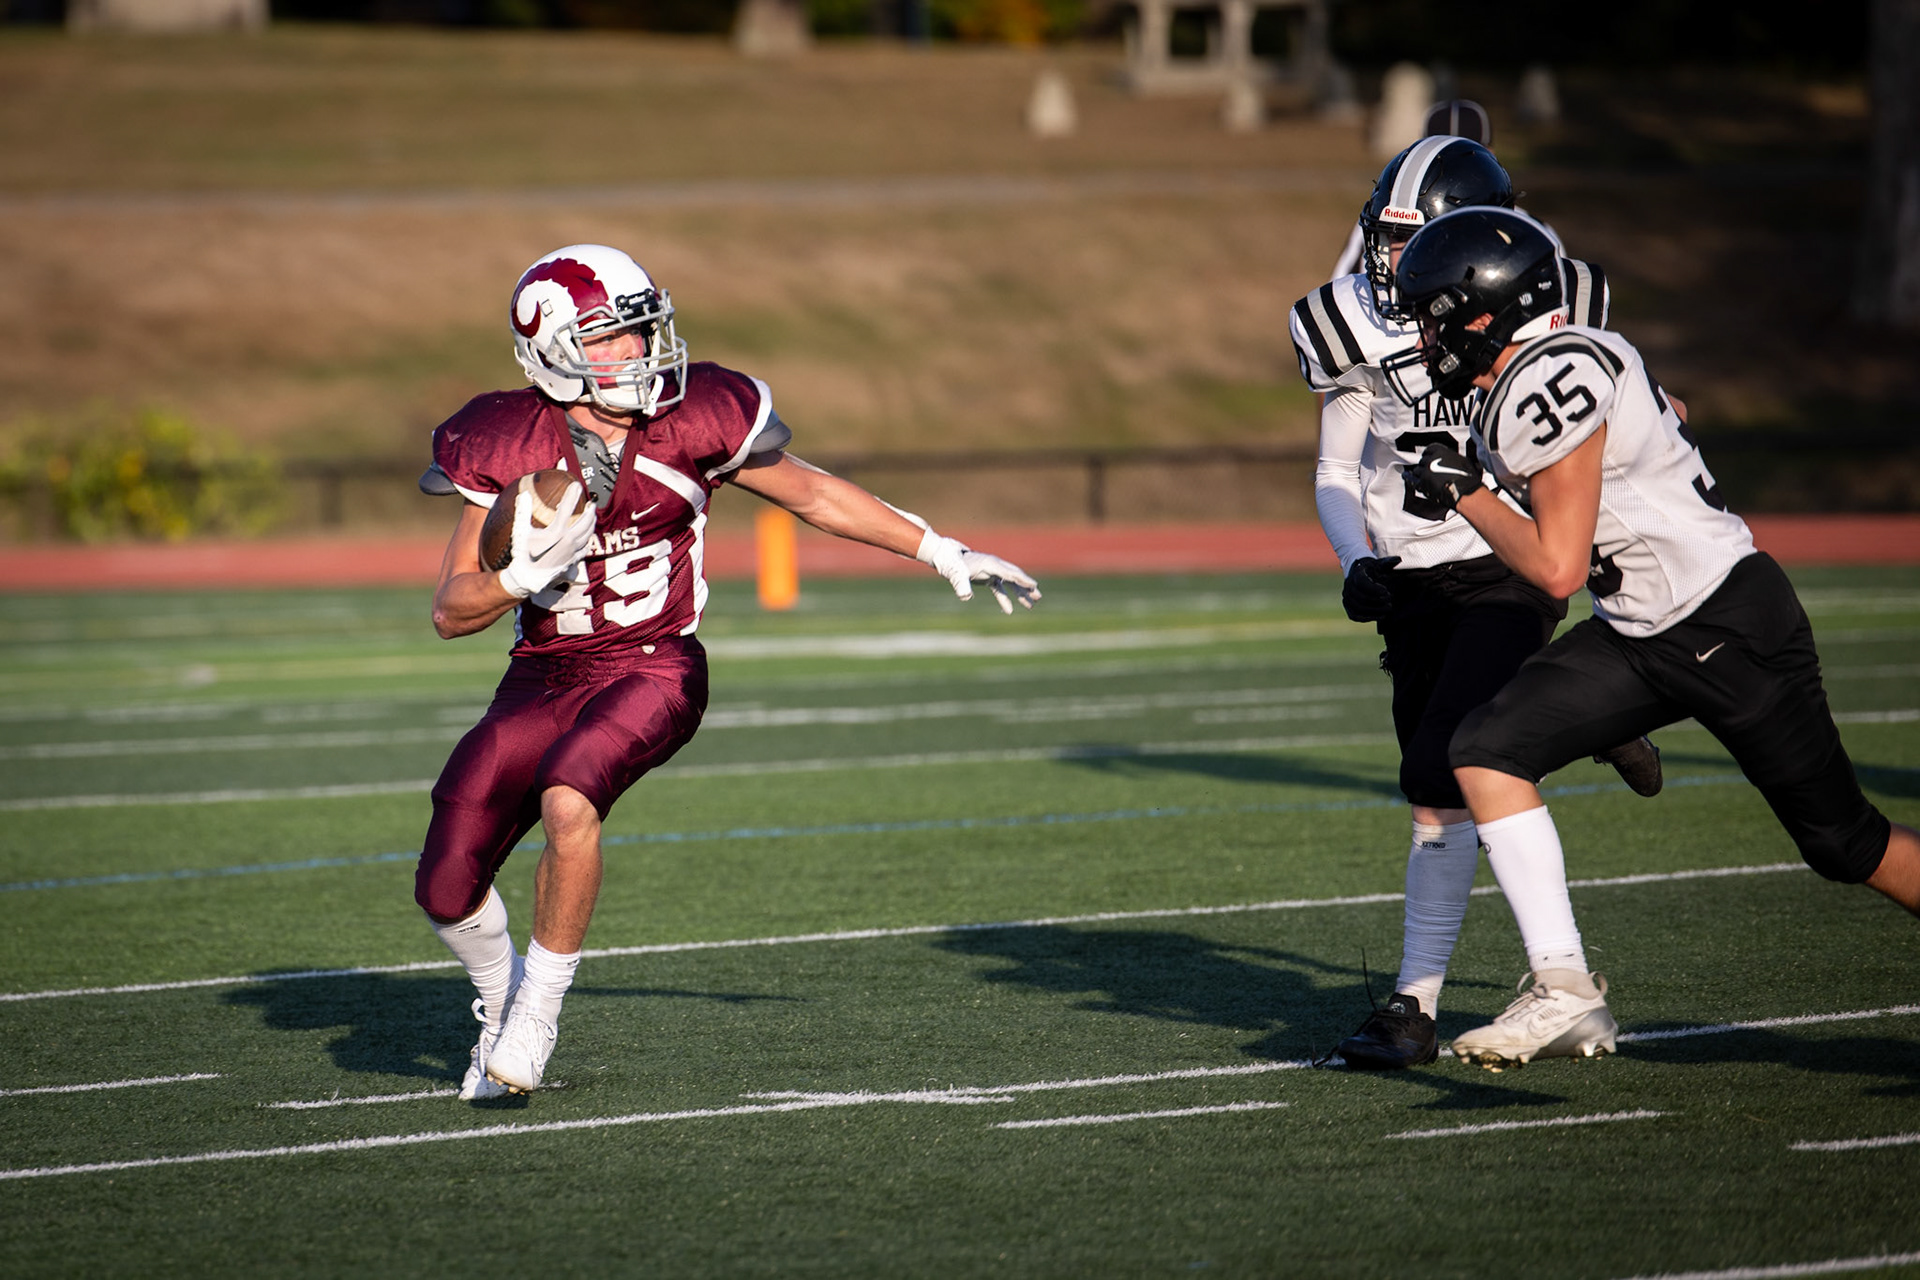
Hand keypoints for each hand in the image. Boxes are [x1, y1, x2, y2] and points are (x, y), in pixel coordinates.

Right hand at [498, 482, 595, 598]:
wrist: (528, 579)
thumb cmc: (523, 555)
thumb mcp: (520, 532)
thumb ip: (523, 512)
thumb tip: (523, 494)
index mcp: (558, 532)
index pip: (567, 508)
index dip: (572, 494)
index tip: (577, 485)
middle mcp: (569, 541)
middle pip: (586, 521)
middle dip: (590, 510)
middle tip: (591, 502)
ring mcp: (573, 552)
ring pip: (588, 534)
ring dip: (592, 523)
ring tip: (592, 516)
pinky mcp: (573, 561)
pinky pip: (586, 548)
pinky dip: (588, 540)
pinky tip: (587, 538)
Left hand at [916, 531, 1041, 613]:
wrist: (944, 556)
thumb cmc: (950, 563)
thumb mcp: (956, 574)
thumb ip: (961, 585)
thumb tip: (966, 597)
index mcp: (991, 564)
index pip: (1010, 573)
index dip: (1023, 580)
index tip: (1034, 586)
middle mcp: (994, 566)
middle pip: (1015, 576)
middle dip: (1027, 587)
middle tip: (1039, 596)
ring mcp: (991, 571)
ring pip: (1010, 583)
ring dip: (1020, 594)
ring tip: (1032, 605)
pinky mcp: (986, 577)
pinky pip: (999, 589)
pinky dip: (1005, 599)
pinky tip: (1009, 611)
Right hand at [1340, 555, 1400, 621]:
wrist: (1361, 573)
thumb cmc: (1374, 568)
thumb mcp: (1380, 563)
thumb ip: (1389, 562)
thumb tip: (1398, 560)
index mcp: (1356, 573)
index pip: (1362, 583)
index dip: (1374, 589)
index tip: (1386, 591)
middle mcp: (1348, 584)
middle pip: (1362, 598)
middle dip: (1378, 602)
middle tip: (1391, 601)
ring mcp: (1346, 596)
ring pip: (1358, 608)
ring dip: (1374, 611)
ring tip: (1388, 609)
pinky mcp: (1348, 605)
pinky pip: (1354, 615)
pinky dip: (1367, 618)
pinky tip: (1380, 616)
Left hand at [1407, 444, 1483, 511]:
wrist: (1465, 492)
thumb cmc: (1467, 478)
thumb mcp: (1463, 460)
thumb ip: (1452, 458)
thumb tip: (1452, 459)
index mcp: (1440, 451)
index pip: (1429, 450)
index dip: (1429, 455)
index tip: (1429, 457)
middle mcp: (1430, 460)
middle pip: (1422, 461)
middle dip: (1425, 465)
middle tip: (1430, 470)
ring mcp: (1425, 472)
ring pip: (1417, 470)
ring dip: (1419, 473)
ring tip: (1423, 475)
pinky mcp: (1422, 484)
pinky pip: (1411, 479)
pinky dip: (1408, 477)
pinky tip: (1406, 475)